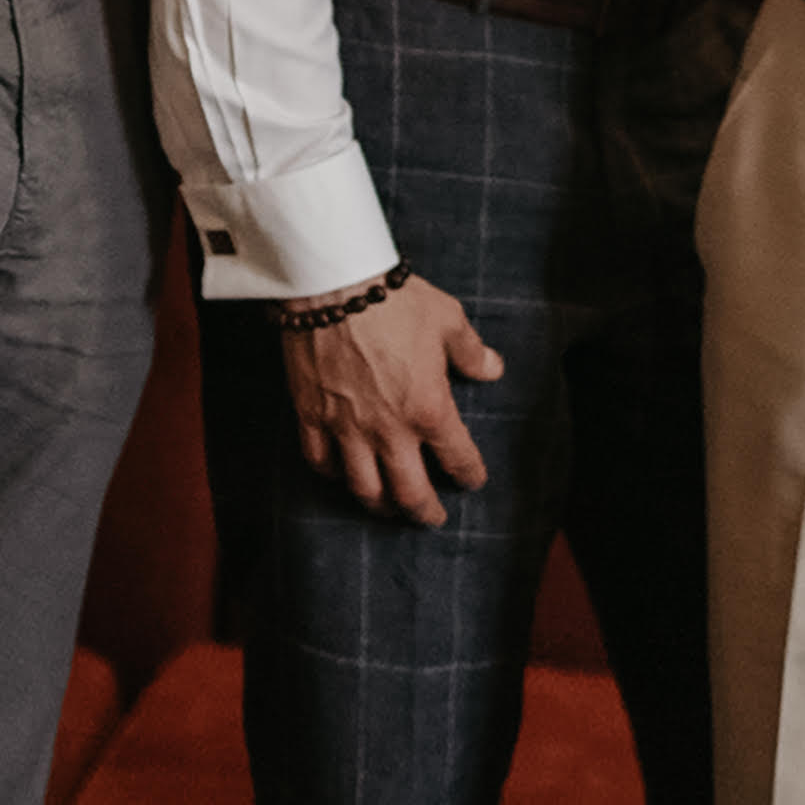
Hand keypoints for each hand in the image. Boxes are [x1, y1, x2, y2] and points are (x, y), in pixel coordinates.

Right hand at [287, 276, 502, 526]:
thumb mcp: (448, 319)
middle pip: (409, 493)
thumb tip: (492, 369)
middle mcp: (388, 430)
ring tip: (388, 508)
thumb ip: (472, 352)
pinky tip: (340, 475)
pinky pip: (319, 461)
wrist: (332, 285)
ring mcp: (346, 428)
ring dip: (380, 505)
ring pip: (364, 489)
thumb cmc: (395, 300)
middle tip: (432, 520)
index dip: (469, 475)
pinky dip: (332, 475)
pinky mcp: (311, 416)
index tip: (472, 480)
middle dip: (424, 513)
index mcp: (429, 409)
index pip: (457, 459)